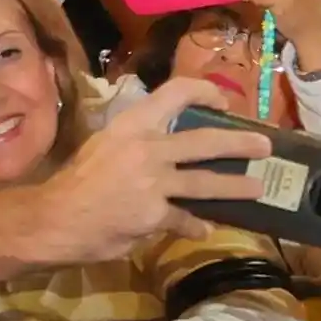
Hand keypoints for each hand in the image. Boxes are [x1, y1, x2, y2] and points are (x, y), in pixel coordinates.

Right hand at [40, 76, 271, 264]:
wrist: (57, 217)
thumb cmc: (76, 180)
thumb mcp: (103, 144)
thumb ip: (135, 141)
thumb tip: (162, 144)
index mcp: (132, 124)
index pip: (174, 94)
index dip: (204, 91)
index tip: (223, 100)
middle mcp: (147, 147)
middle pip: (204, 140)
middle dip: (239, 143)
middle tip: (263, 144)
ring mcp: (154, 182)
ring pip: (206, 183)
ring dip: (235, 186)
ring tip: (256, 187)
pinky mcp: (156, 214)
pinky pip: (185, 219)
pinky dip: (195, 225)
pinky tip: (202, 229)